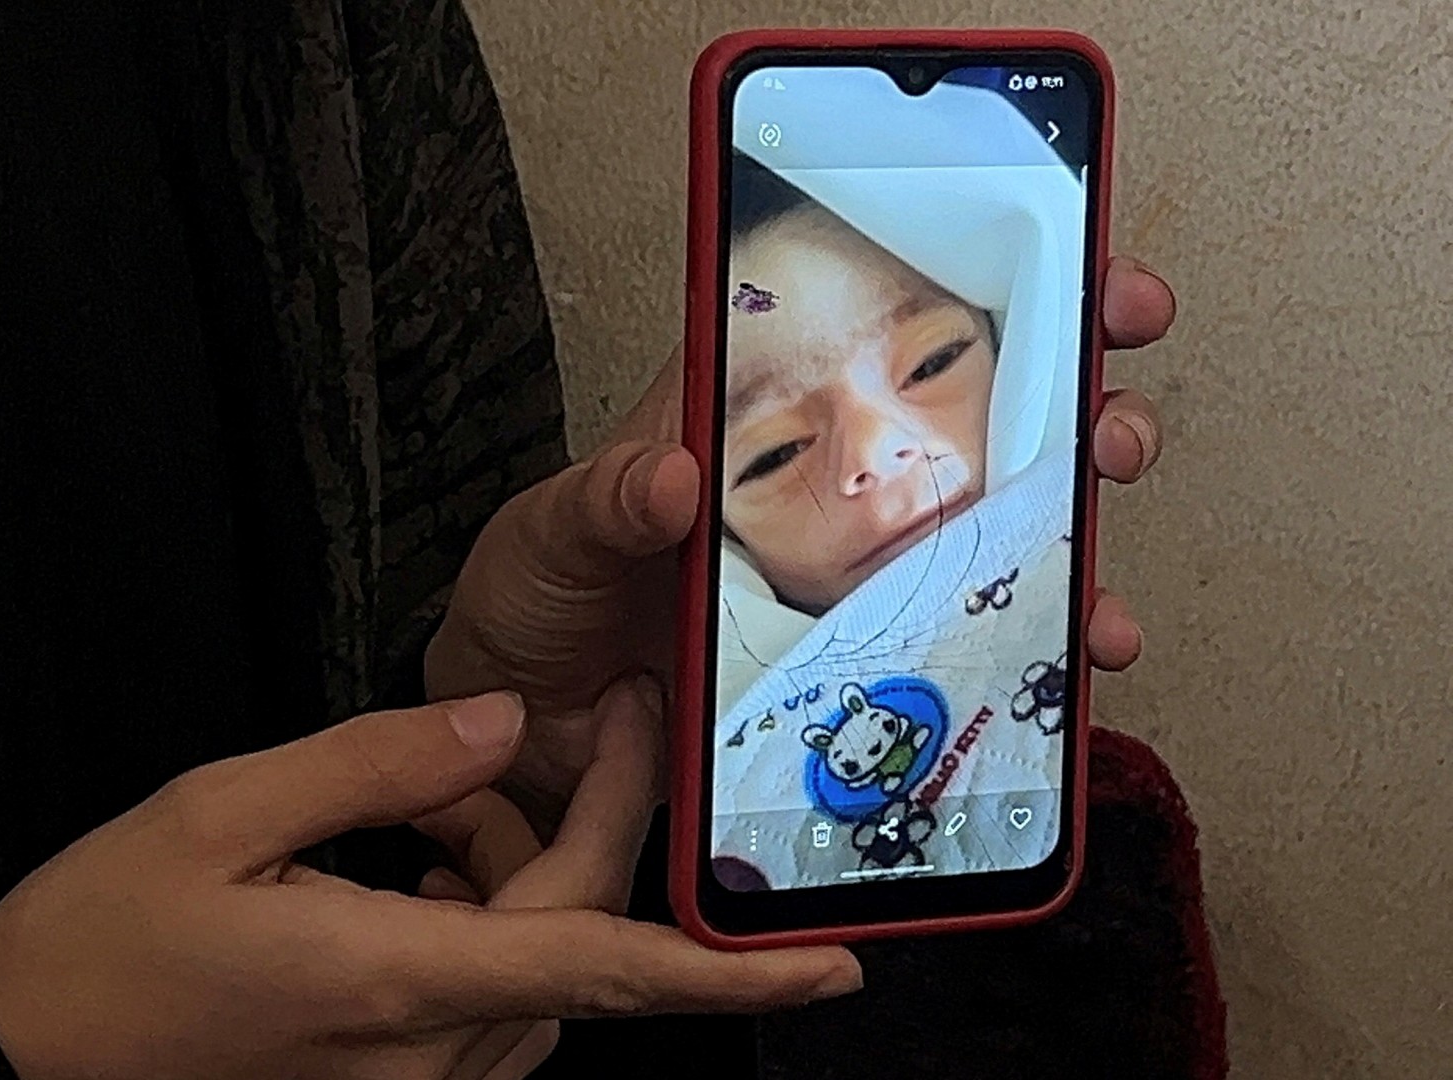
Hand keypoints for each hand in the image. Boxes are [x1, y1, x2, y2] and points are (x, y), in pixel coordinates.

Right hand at [0, 685, 859, 1079]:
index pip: (601, 968)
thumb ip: (378, 762)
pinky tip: (411, 867)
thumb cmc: (99, 946)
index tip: (834, 963)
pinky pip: (486, 1005)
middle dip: (596, 817)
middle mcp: (425, 1058)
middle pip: (572, 935)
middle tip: (590, 708)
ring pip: (534, 972)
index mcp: (394, 980)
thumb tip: (498, 723)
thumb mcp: (219, 815)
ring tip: (432, 798)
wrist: (15, 1063)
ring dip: (518, 871)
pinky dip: (477, 922)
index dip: (727, 972)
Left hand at [427, 258, 1175, 825]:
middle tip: (1111, 424)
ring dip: (1070, 544)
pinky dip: (1025, 654)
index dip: (992, 287)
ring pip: (990, 536)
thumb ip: (609, 501)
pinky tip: (1064, 663)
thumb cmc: (538, 593)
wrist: (530, 717)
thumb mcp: (557, 529)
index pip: (884, 319)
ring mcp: (850, 570)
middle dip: (1072, 409)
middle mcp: (823, 481)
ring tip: (1099, 567)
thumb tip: (675, 477)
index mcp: (758, 413)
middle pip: (975, 420)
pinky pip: (957, 647)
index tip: (1078, 277)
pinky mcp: (857, 658)